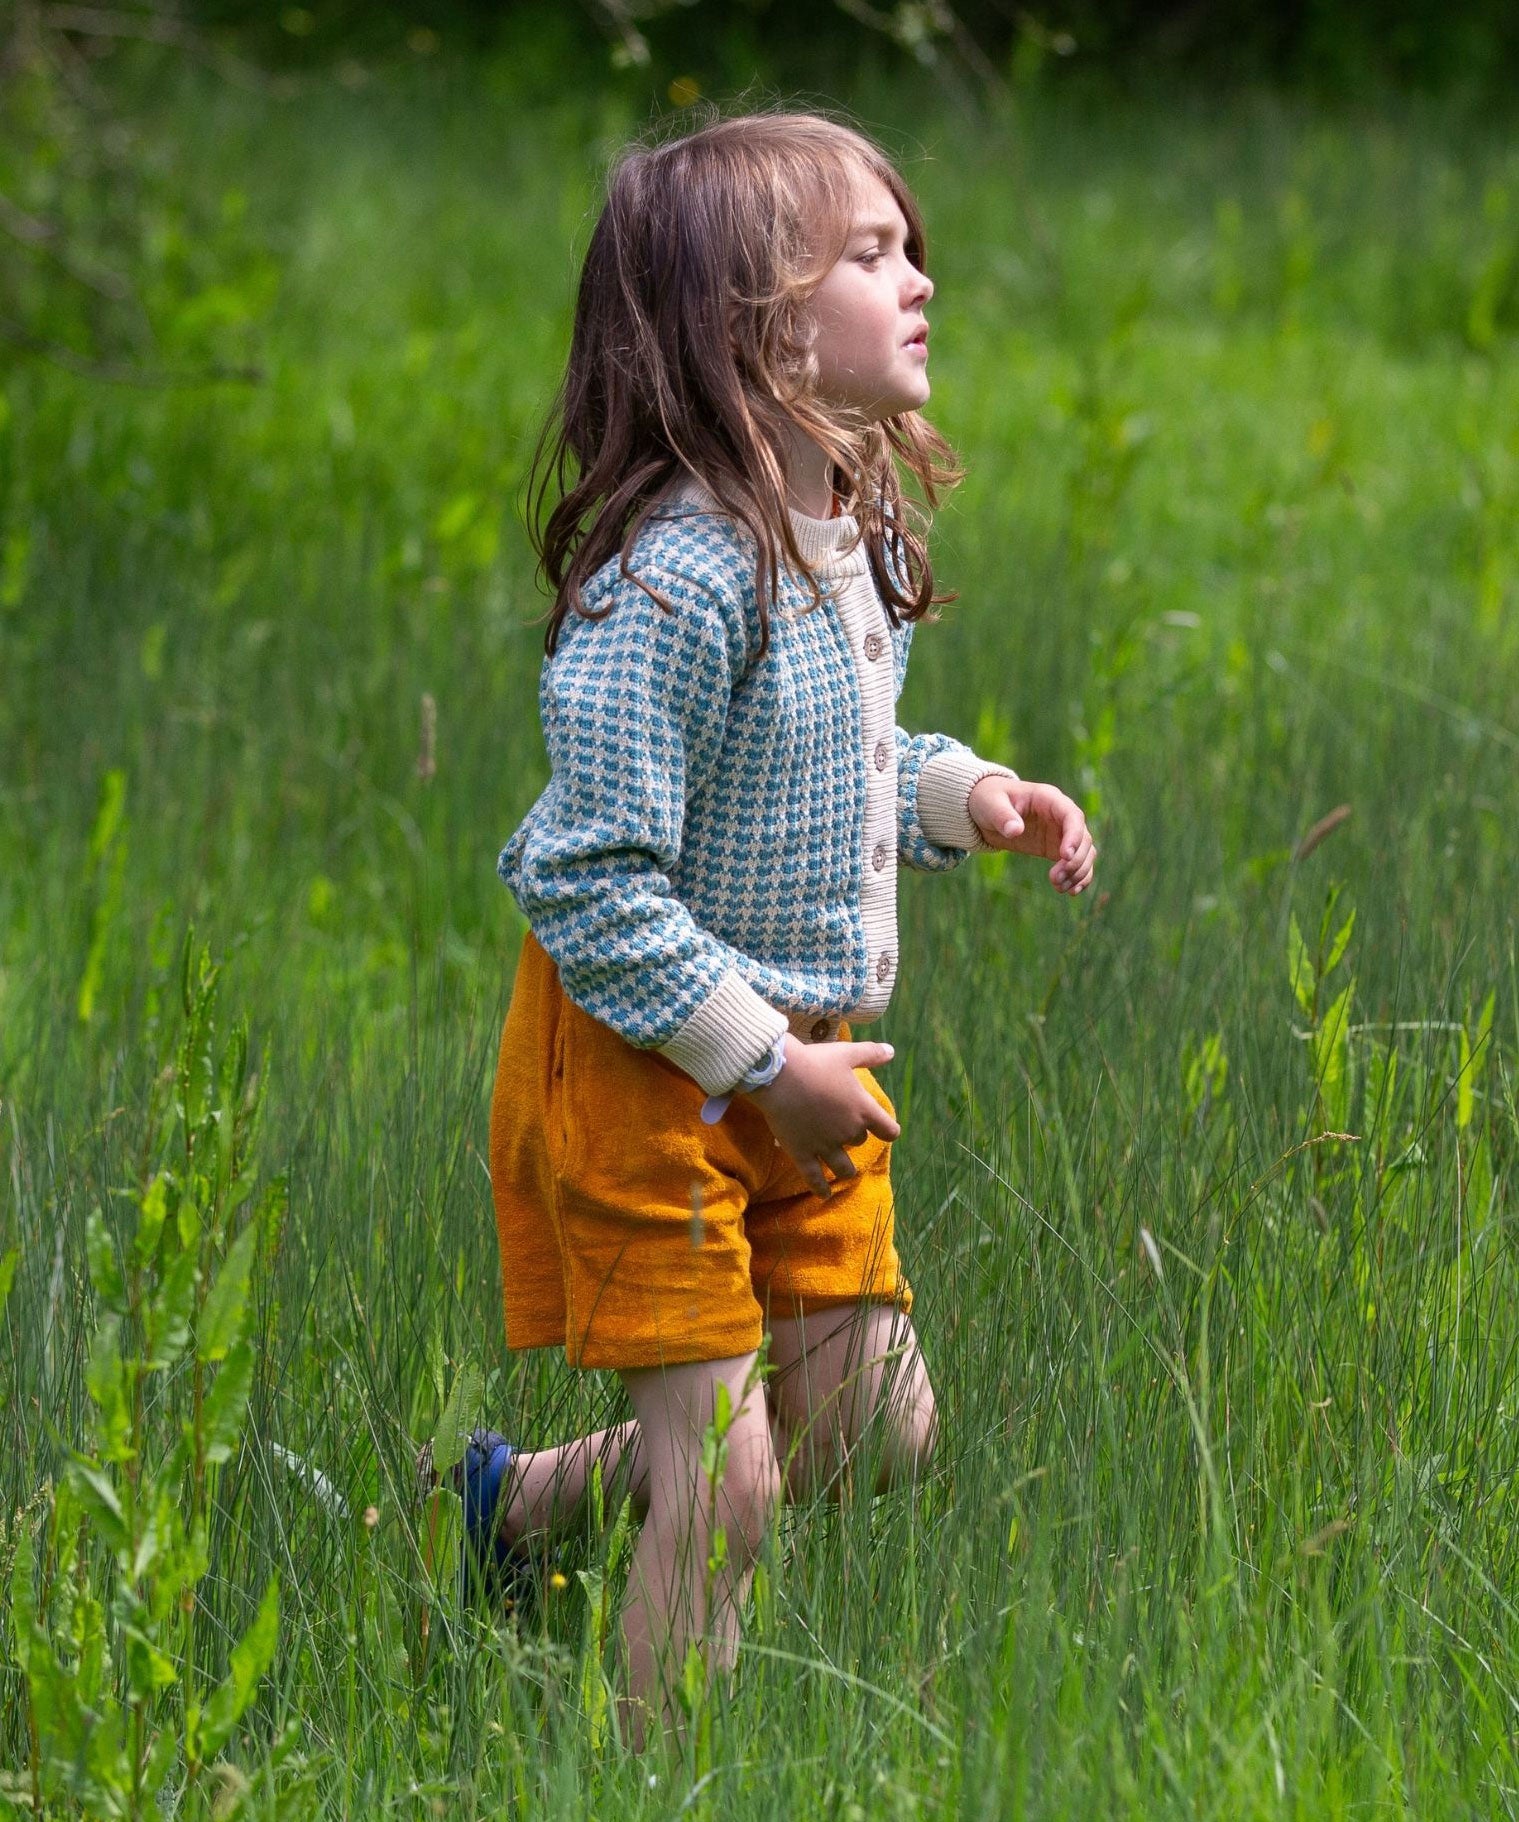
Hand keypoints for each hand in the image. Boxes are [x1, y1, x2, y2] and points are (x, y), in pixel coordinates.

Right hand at [742, 1037, 899, 1199]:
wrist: (778, 1074)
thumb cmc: (814, 1061)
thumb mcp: (846, 1053)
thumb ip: (871, 1054)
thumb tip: (892, 1051)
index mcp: (863, 1110)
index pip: (889, 1130)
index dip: (888, 1130)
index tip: (886, 1130)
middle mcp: (848, 1132)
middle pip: (860, 1142)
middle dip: (854, 1136)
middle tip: (842, 1127)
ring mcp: (824, 1145)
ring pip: (844, 1168)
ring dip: (846, 1169)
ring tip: (845, 1171)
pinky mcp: (802, 1153)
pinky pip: (815, 1178)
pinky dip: (821, 1188)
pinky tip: (824, 1195)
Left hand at [967, 775, 1095, 893]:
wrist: (986, 810)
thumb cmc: (989, 800)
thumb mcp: (990, 804)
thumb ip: (1002, 816)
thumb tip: (1015, 830)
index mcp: (1049, 799)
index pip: (1072, 816)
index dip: (1074, 836)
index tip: (1064, 856)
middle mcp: (1061, 816)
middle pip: (1084, 838)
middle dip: (1075, 861)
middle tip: (1055, 878)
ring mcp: (1061, 833)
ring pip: (1085, 853)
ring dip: (1078, 872)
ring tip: (1059, 888)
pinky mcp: (1056, 849)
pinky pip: (1076, 863)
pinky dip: (1078, 877)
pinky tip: (1070, 891)